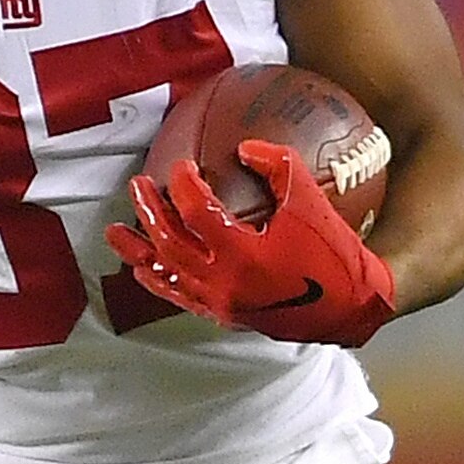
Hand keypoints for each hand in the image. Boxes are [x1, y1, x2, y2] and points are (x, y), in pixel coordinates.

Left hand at [105, 142, 397, 346]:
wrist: (349, 308)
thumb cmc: (334, 254)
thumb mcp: (312, 200)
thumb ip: (279, 165)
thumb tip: (243, 147)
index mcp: (245, 256)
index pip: (198, 215)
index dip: (184, 186)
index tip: (182, 167)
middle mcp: (224, 284)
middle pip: (171, 244)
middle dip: (150, 212)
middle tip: (138, 186)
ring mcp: (220, 304)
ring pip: (167, 275)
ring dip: (139, 250)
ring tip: (114, 231)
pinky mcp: (223, 315)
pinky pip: (179, 298)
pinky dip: (157, 281)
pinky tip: (141, 269)